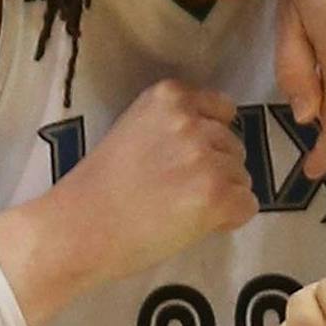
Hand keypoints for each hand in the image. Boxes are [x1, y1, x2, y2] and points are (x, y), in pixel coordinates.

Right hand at [54, 81, 257, 284]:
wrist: (78, 228)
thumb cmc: (99, 187)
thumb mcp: (134, 129)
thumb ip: (173, 126)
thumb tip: (215, 145)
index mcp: (169, 96)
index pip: (222, 109)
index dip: (209, 139)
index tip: (185, 160)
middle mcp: (192, 121)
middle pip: (234, 145)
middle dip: (216, 169)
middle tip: (176, 192)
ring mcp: (206, 157)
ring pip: (242, 177)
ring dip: (221, 195)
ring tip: (180, 210)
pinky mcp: (216, 195)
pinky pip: (247, 205)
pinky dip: (228, 220)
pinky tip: (195, 225)